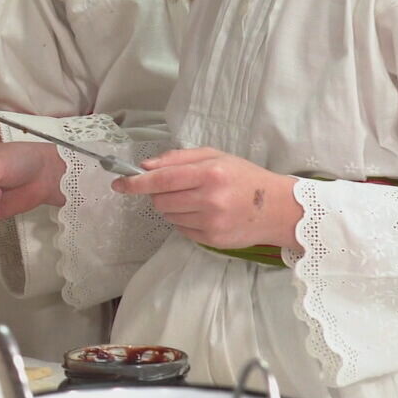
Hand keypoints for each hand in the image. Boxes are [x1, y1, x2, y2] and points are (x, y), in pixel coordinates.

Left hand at [111, 148, 303, 249]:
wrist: (278, 208)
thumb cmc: (244, 177)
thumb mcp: (215, 156)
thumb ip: (178, 159)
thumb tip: (145, 166)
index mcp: (210, 173)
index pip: (161, 179)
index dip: (136, 182)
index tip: (119, 183)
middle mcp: (209, 199)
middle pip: (160, 201)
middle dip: (159, 194)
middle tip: (177, 189)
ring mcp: (211, 223)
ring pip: (168, 216)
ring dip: (173, 208)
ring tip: (196, 201)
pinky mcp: (212, 241)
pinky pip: (181, 230)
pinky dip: (184, 221)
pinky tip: (204, 214)